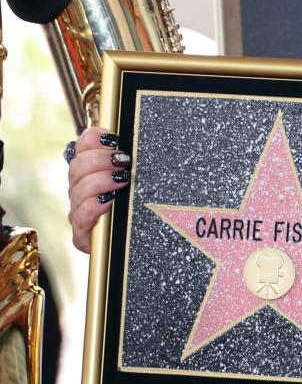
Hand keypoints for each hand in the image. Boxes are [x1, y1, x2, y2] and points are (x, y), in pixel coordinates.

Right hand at [67, 127, 130, 252]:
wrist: (139, 245)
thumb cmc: (142, 208)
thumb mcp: (140, 180)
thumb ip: (131, 161)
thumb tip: (131, 143)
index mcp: (92, 170)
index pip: (83, 144)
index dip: (94, 138)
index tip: (114, 140)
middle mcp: (80, 189)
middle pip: (78, 165)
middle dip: (101, 160)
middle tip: (123, 163)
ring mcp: (78, 211)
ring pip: (78, 189)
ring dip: (101, 181)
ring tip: (121, 181)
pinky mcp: (81, 234)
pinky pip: (81, 216)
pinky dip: (94, 206)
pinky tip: (109, 202)